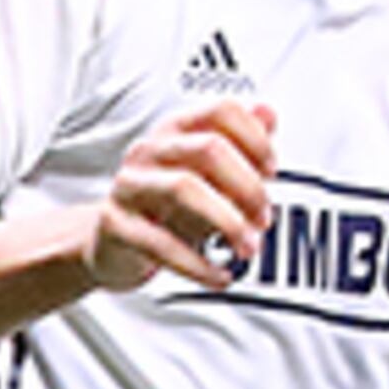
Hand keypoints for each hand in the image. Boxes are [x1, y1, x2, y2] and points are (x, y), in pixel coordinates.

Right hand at [94, 97, 274, 291]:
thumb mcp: (212, 175)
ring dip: (228, 222)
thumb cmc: (172, 205)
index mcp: (177, 131)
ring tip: (248, 248)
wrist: (116, 243)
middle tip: (265, 219)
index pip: (222, 112)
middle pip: (209, 148)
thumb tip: (268, 112)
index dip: (256, 139)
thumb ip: (242, 146)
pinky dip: (198, 264)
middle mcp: (149, 151)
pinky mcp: (116, 224)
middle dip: (249, 187)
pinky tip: (220, 277)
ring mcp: (129, 186)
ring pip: (184, 187)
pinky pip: (161, 243)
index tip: (272, 172)